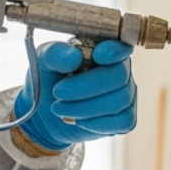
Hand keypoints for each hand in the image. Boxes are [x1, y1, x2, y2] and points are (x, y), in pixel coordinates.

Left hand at [14, 40, 136, 151]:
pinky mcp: (125, 118)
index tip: (98, 55)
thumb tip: (73, 57)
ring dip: (85, 107)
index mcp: (105, 49)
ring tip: (58, 108)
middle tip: (58, 92)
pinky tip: (77, 120)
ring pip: (119, 100)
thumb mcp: (44, 61)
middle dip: (86, 87)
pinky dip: (96, 123)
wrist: (45, 113)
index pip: (121, 46)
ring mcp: (126, 95)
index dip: (114, 51)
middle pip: (119, 76)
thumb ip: (55, 54)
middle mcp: (121, 70)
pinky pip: (122, 122)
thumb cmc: (49, 79)